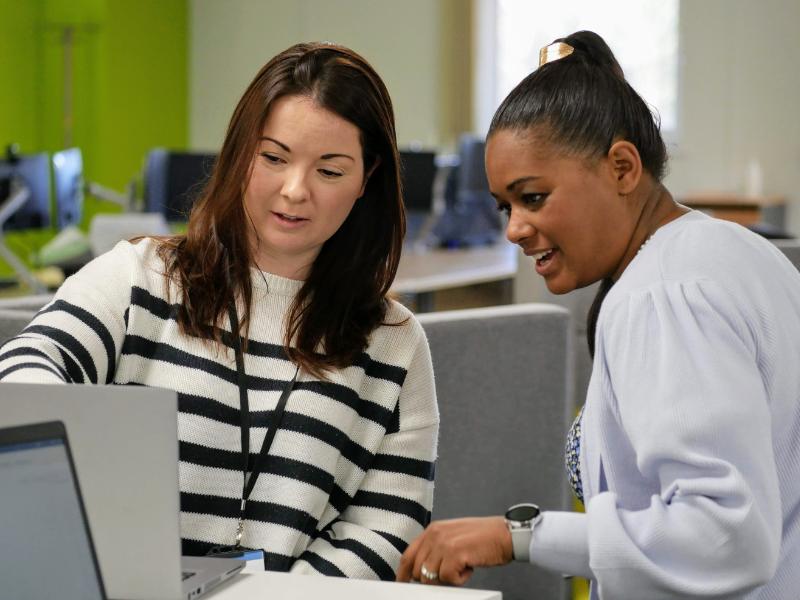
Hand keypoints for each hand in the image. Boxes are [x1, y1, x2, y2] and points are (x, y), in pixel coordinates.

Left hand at [396, 516, 512, 585]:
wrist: (506, 534)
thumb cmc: (483, 538)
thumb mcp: (453, 537)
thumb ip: (436, 549)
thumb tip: (421, 571)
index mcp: (432, 530)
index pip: (408, 555)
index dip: (403, 573)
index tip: (402, 584)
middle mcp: (435, 534)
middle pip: (418, 570)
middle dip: (432, 579)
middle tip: (452, 573)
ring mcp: (444, 543)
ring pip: (431, 577)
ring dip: (447, 579)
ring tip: (463, 567)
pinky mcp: (454, 554)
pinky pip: (448, 579)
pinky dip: (460, 579)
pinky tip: (470, 567)